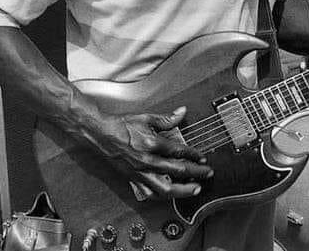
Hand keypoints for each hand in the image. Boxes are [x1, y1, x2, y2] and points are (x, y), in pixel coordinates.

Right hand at [85, 106, 212, 199]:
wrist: (101, 134)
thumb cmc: (121, 126)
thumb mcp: (145, 118)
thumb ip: (166, 118)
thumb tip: (181, 112)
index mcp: (151, 143)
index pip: (179, 151)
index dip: (193, 154)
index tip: (202, 157)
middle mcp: (147, 161)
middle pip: (177, 171)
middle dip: (196, 173)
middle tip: (207, 173)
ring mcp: (140, 173)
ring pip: (165, 189)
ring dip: (183, 191)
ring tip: (194, 189)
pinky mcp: (133, 179)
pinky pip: (150, 194)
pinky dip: (163, 196)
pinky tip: (171, 195)